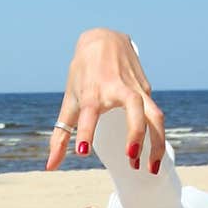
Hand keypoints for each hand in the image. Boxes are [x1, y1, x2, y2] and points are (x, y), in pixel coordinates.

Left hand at [46, 28, 165, 173]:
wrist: (103, 38)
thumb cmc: (82, 74)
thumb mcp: (69, 102)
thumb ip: (60, 136)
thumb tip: (49, 167)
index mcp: (92, 91)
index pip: (89, 112)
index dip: (85, 131)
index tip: (82, 151)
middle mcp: (116, 88)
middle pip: (134, 108)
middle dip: (135, 133)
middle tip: (130, 158)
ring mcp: (135, 88)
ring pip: (154, 113)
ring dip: (156, 141)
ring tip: (151, 169)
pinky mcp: (146, 89)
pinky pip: (155, 115)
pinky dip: (157, 136)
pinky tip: (153, 155)